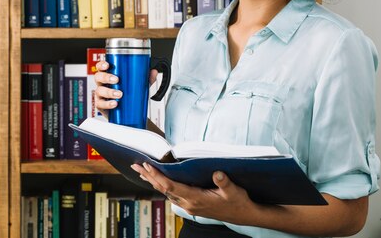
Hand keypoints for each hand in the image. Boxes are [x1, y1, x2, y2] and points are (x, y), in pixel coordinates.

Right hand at [94, 60, 159, 115]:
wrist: (127, 114)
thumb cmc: (128, 96)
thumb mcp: (138, 86)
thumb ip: (145, 79)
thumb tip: (153, 72)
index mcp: (108, 76)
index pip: (101, 67)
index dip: (102, 64)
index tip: (108, 64)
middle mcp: (102, 84)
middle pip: (98, 77)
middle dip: (106, 77)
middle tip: (116, 79)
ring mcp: (100, 95)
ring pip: (99, 90)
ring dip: (109, 91)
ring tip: (119, 94)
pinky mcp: (101, 106)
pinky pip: (101, 104)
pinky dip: (108, 104)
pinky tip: (115, 103)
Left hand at [131, 163, 258, 224]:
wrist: (244, 215)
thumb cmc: (239, 202)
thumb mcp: (234, 191)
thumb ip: (224, 182)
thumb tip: (217, 173)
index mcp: (195, 199)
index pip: (171, 186)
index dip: (158, 176)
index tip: (147, 166)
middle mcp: (188, 203)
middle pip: (163, 188)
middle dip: (149, 176)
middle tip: (135, 165)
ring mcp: (189, 205)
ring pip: (166, 191)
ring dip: (153, 180)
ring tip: (142, 171)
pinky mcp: (191, 204)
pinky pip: (172, 193)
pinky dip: (162, 185)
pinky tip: (158, 180)